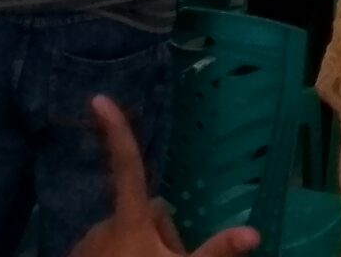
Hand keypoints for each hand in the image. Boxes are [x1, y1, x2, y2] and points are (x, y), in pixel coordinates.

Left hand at [68, 94, 258, 256]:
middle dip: (160, 233)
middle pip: (142, 213)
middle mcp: (102, 226)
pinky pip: (106, 250)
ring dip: (140, 249)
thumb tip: (255, 232)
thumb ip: (216, 251)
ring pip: (124, 235)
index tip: (98, 98)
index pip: (128, 166)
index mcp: (130, 221)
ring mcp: (85, 246)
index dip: (115, 132)